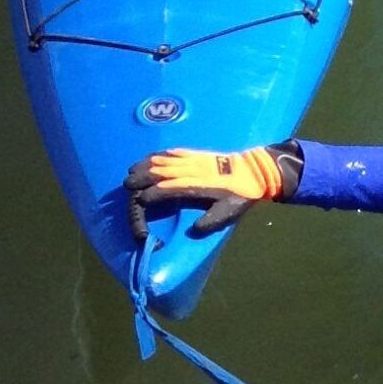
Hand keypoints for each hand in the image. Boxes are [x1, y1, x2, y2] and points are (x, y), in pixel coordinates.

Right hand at [127, 144, 291, 241]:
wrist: (256, 171)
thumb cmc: (241, 195)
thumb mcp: (229, 212)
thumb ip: (211, 221)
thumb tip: (193, 231)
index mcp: (198, 185)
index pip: (170, 189)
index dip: (154, 194)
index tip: (141, 201)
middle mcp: (193, 170)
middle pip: (162, 172)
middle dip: (142, 177)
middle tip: (126, 185)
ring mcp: (194, 160)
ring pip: (164, 160)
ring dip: (146, 164)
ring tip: (130, 170)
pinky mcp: (196, 154)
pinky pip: (173, 152)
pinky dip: (158, 154)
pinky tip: (150, 157)